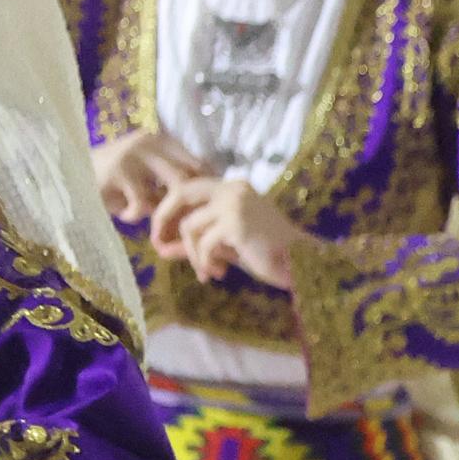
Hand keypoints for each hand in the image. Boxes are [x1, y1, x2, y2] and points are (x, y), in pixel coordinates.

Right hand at [94, 126, 209, 226]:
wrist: (71, 176)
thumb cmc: (113, 183)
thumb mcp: (146, 179)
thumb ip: (170, 187)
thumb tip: (203, 206)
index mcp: (162, 140)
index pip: (199, 164)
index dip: (204, 190)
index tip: (197, 213)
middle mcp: (152, 141)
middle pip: (192, 176)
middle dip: (189, 205)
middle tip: (178, 225)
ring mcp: (136, 154)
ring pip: (173, 188)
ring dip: (165, 212)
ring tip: (151, 222)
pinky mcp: (119, 171)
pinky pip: (143, 202)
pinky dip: (135, 215)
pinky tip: (123, 214)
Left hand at [150, 174, 313, 293]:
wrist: (300, 264)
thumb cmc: (266, 254)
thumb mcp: (225, 244)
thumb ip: (194, 242)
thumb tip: (161, 249)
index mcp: (233, 186)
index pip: (189, 187)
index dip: (171, 208)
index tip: (164, 233)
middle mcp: (232, 187)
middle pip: (181, 193)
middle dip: (163, 218)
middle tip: (158, 243)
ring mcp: (234, 204)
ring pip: (189, 225)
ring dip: (193, 254)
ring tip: (207, 270)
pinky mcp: (235, 223)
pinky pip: (203, 243)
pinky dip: (204, 262)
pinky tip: (217, 273)